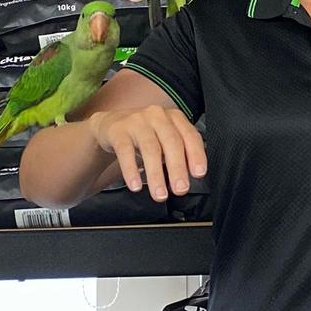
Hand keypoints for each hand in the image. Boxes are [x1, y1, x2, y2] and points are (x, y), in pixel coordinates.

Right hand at [89, 106, 206, 201]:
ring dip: (156, 175)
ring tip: (159, 194)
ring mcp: (137, 121)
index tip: (199, 173)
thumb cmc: (144, 135)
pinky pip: (125, 152)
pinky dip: (131, 171)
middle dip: (178, 168)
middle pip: (172, 142)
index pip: (190, 136)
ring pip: (150, 149)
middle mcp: (158, 116)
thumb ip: (178, 154)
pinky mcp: (118, 130)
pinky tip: (135, 185)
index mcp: (175, 118)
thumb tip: (186, 179)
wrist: (111, 124)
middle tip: (180, 189)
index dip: (196, 155)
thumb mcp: (164, 139)